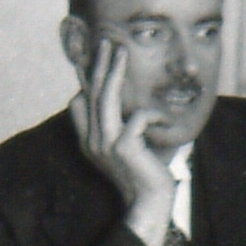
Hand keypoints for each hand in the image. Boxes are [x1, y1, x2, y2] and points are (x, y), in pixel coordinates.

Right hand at [70, 35, 176, 245]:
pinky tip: (166, 119)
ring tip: (121, 51)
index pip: (79, 103)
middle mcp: (93, 141)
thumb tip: (129, 104)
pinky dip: (155, 114)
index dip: (85, 79)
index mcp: (90, 141)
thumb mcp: (129, 147)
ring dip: (114, 71)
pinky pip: (138, 117)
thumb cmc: (145, 173)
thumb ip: (123, 126)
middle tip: (106, 42)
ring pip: (106, 98)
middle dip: (99, 65)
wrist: (150, 204)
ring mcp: (105, 143)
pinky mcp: (123, 147)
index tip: (91, 58)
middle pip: (91, 94)